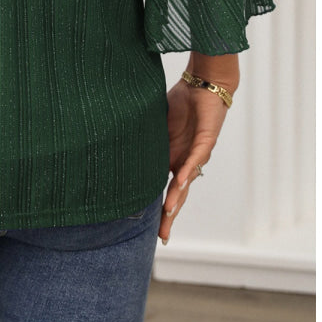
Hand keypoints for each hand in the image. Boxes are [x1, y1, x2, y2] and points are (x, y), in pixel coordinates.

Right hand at [158, 76, 231, 244]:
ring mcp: (196, 153)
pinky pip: (196, 158)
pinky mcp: (206, 141)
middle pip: (177, 194)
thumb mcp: (157, 122)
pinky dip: (188, 170)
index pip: (164, 188)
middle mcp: (185, 160)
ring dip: (178, 196)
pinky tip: (180, 180)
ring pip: (187, 181)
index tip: (153, 230)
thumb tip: (116, 135)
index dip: (159, 208)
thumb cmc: (182, 102)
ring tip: (168, 213)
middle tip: (163, 237)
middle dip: (170, 215)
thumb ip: (145, 135)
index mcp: (172, 158)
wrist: (204, 85)